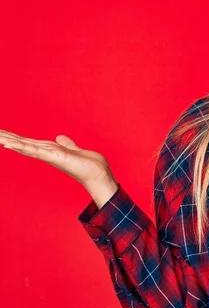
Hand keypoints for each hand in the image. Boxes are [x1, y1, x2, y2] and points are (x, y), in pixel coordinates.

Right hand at [0, 129, 114, 189]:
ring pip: (24, 146)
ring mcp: (48, 156)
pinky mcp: (53, 157)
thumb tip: (60, 138)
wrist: (98, 174)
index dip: (15, 137)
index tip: (1, 133)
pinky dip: (21, 147)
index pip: (29, 142)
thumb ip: (66, 145)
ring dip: (9, 141)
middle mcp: (46, 153)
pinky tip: (8, 144)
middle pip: (22, 143)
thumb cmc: (89, 165)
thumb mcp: (75, 150)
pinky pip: (34, 151)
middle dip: (6, 138)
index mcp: (50, 150)